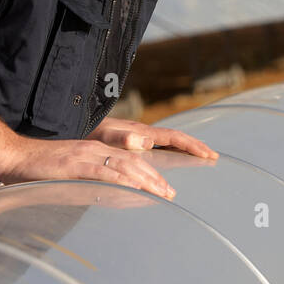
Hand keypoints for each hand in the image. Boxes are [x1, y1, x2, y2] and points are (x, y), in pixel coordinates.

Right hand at [0, 135, 174, 199]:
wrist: (13, 156)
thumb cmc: (39, 168)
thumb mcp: (70, 172)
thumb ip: (89, 180)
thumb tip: (106, 196)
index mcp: (95, 150)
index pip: (131, 161)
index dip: (151, 173)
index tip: (165, 189)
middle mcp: (94, 150)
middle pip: (133, 162)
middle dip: (155, 179)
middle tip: (171, 195)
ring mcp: (84, 156)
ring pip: (123, 166)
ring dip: (145, 180)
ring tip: (161, 194)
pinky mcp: (73, 165)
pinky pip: (101, 173)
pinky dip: (120, 180)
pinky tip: (134, 188)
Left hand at [86, 117, 218, 158]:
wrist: (70, 125)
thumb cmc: (85, 133)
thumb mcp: (102, 136)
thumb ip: (121, 137)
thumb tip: (147, 140)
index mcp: (140, 132)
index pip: (174, 137)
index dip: (192, 145)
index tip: (209, 154)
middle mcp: (141, 132)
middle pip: (175, 138)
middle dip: (195, 146)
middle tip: (213, 157)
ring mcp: (135, 135)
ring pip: (167, 141)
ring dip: (184, 149)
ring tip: (198, 158)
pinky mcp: (128, 140)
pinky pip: (156, 145)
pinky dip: (170, 151)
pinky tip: (168, 159)